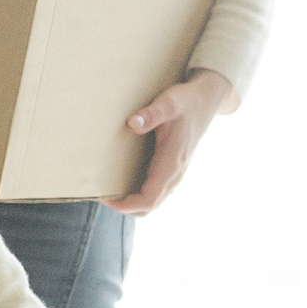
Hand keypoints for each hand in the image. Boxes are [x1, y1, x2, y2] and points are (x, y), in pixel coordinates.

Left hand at [109, 70, 231, 216]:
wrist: (206, 100)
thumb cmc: (186, 101)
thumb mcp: (169, 102)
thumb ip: (152, 113)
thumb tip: (132, 123)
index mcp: (171, 163)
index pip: (149, 199)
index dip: (127, 205)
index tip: (106, 199)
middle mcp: (174, 174)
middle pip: (149, 207)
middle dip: (125, 207)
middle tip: (101, 195)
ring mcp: (175, 174)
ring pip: (152, 201)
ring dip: (131, 202)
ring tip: (109, 190)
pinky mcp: (172, 169)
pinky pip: (155, 191)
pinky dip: (139, 194)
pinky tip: (123, 180)